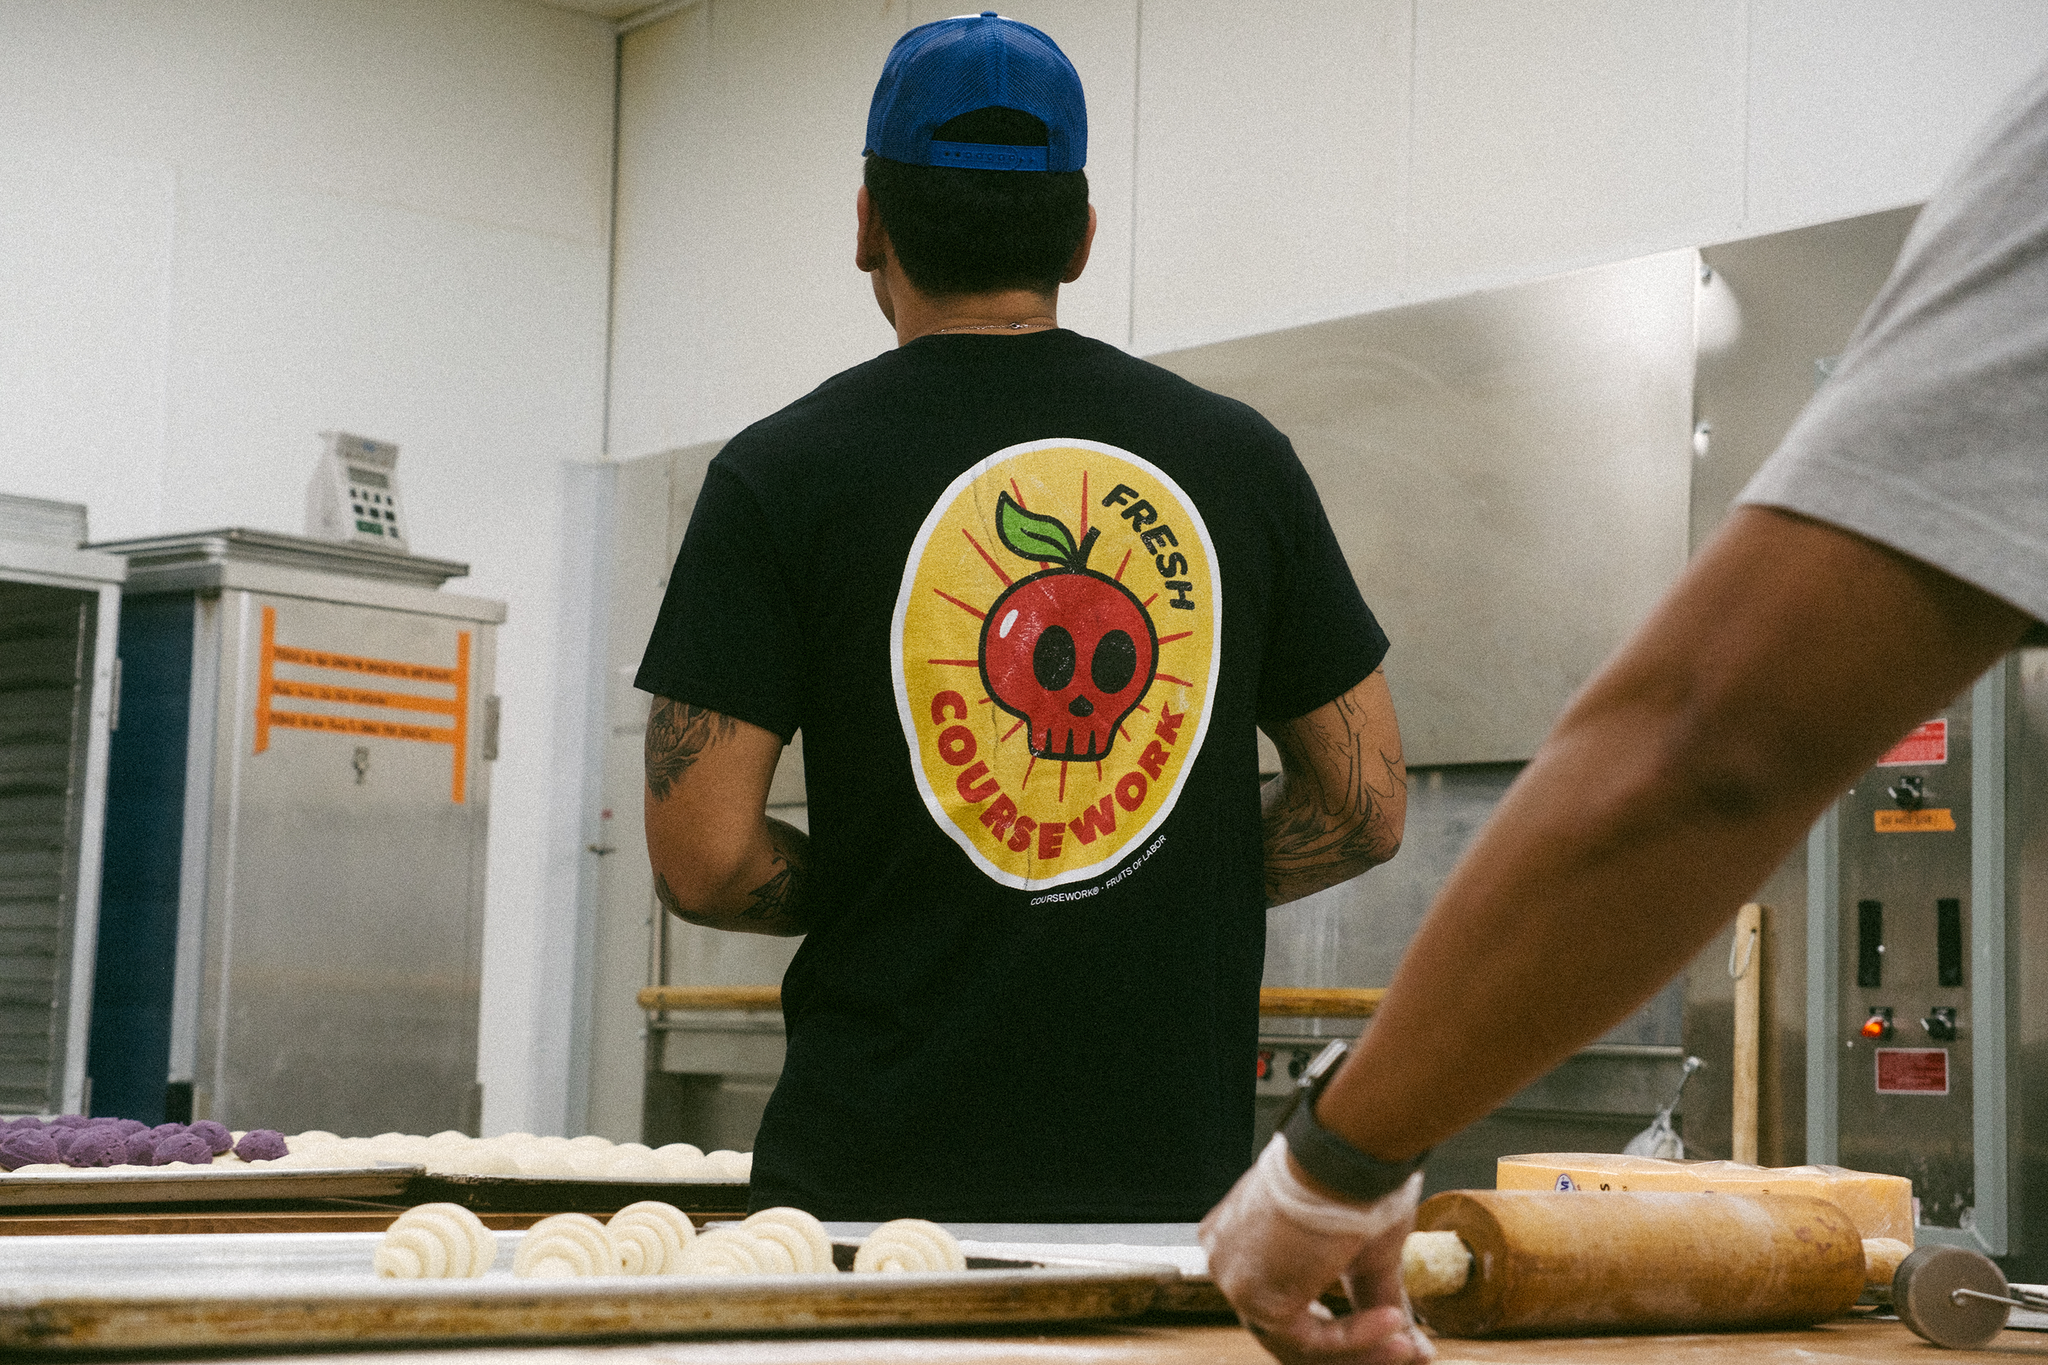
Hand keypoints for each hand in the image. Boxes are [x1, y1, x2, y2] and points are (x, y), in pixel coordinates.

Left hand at [1199, 1135, 1431, 1363]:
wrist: (1348, 1156)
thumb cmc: (1354, 1182)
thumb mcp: (1364, 1252)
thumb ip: (1374, 1302)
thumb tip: (1413, 1348)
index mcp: (1244, 1240)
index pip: (1284, 1305)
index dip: (1342, 1332)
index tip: (1391, 1333)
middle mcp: (1230, 1260)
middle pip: (1288, 1331)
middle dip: (1353, 1350)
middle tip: (1404, 1349)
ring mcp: (1236, 1280)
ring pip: (1298, 1344)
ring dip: (1361, 1349)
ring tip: (1405, 1339)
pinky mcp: (1257, 1298)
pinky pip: (1310, 1341)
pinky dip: (1356, 1339)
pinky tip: (1392, 1324)